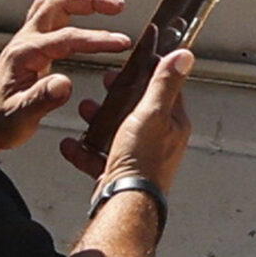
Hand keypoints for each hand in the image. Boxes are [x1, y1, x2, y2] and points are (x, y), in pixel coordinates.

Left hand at [0, 0, 130, 151]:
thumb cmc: (0, 121)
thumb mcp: (20, 118)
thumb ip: (41, 100)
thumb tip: (64, 84)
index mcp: (25, 55)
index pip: (66, 38)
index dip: (95, 38)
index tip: (120, 42)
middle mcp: (25, 41)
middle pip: (56, 5)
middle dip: (88, 0)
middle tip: (116, 4)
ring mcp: (28, 39)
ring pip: (51, 1)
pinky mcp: (34, 43)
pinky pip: (50, 10)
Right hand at [95, 47, 198, 198]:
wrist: (125, 200)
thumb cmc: (142, 160)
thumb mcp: (152, 112)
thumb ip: (165, 84)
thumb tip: (185, 56)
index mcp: (173, 124)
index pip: (165, 90)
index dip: (148, 74)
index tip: (132, 64)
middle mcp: (160, 140)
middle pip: (137, 109)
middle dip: (118, 96)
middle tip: (106, 84)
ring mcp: (139, 157)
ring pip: (116, 131)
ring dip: (97, 120)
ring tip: (85, 110)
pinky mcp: (120, 172)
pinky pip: (98, 157)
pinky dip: (83, 151)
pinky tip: (71, 145)